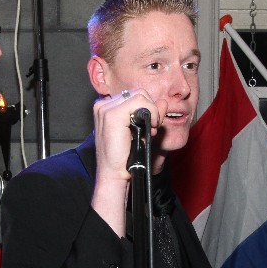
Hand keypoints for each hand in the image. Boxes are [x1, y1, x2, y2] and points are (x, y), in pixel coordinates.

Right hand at [90, 89, 157, 235]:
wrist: (115, 174)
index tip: (150, 128)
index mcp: (106, 108)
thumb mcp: (142, 131)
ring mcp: (106, 108)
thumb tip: (163, 101)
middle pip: (138, 93)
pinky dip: (151, 113)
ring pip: (141, 95)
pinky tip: (150, 129)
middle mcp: (103, 105)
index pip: (134, 96)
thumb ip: (152, 115)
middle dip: (150, 110)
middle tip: (151, 131)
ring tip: (149, 132)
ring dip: (151, 113)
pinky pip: (141, 101)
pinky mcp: (112, 114)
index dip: (147, 109)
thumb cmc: (125, 157)